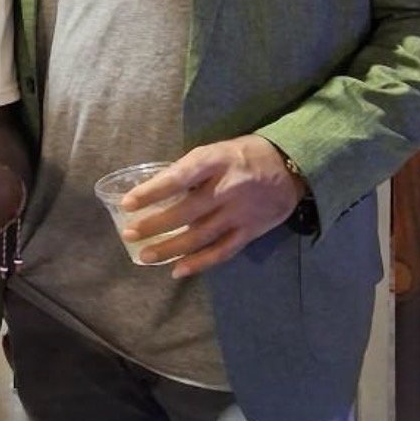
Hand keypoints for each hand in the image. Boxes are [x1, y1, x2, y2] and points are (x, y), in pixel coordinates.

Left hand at [119, 136, 303, 277]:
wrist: (291, 166)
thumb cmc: (243, 155)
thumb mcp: (217, 150)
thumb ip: (191, 169)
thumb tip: (157, 190)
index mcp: (216, 161)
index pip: (179, 177)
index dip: (152, 191)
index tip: (128, 203)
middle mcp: (228, 188)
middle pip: (187, 211)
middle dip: (155, 224)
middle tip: (130, 234)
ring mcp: (241, 213)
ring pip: (200, 236)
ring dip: (170, 249)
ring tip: (145, 256)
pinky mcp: (251, 231)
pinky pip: (222, 251)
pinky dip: (199, 263)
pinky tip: (178, 270)